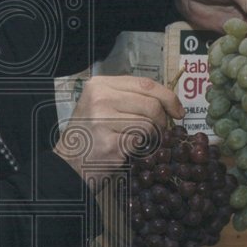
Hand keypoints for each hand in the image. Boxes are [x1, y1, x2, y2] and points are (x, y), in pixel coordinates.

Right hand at [54, 76, 183, 190]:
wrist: (68, 163)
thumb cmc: (90, 134)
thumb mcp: (102, 105)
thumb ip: (128, 97)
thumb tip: (166, 100)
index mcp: (100, 85)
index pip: (145, 83)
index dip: (168, 96)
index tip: (178, 110)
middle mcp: (100, 98)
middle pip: (151, 104)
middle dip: (162, 120)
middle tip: (161, 131)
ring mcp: (103, 121)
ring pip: (148, 124)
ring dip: (151, 137)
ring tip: (139, 142)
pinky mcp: (109, 143)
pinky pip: (140, 142)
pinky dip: (139, 149)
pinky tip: (126, 150)